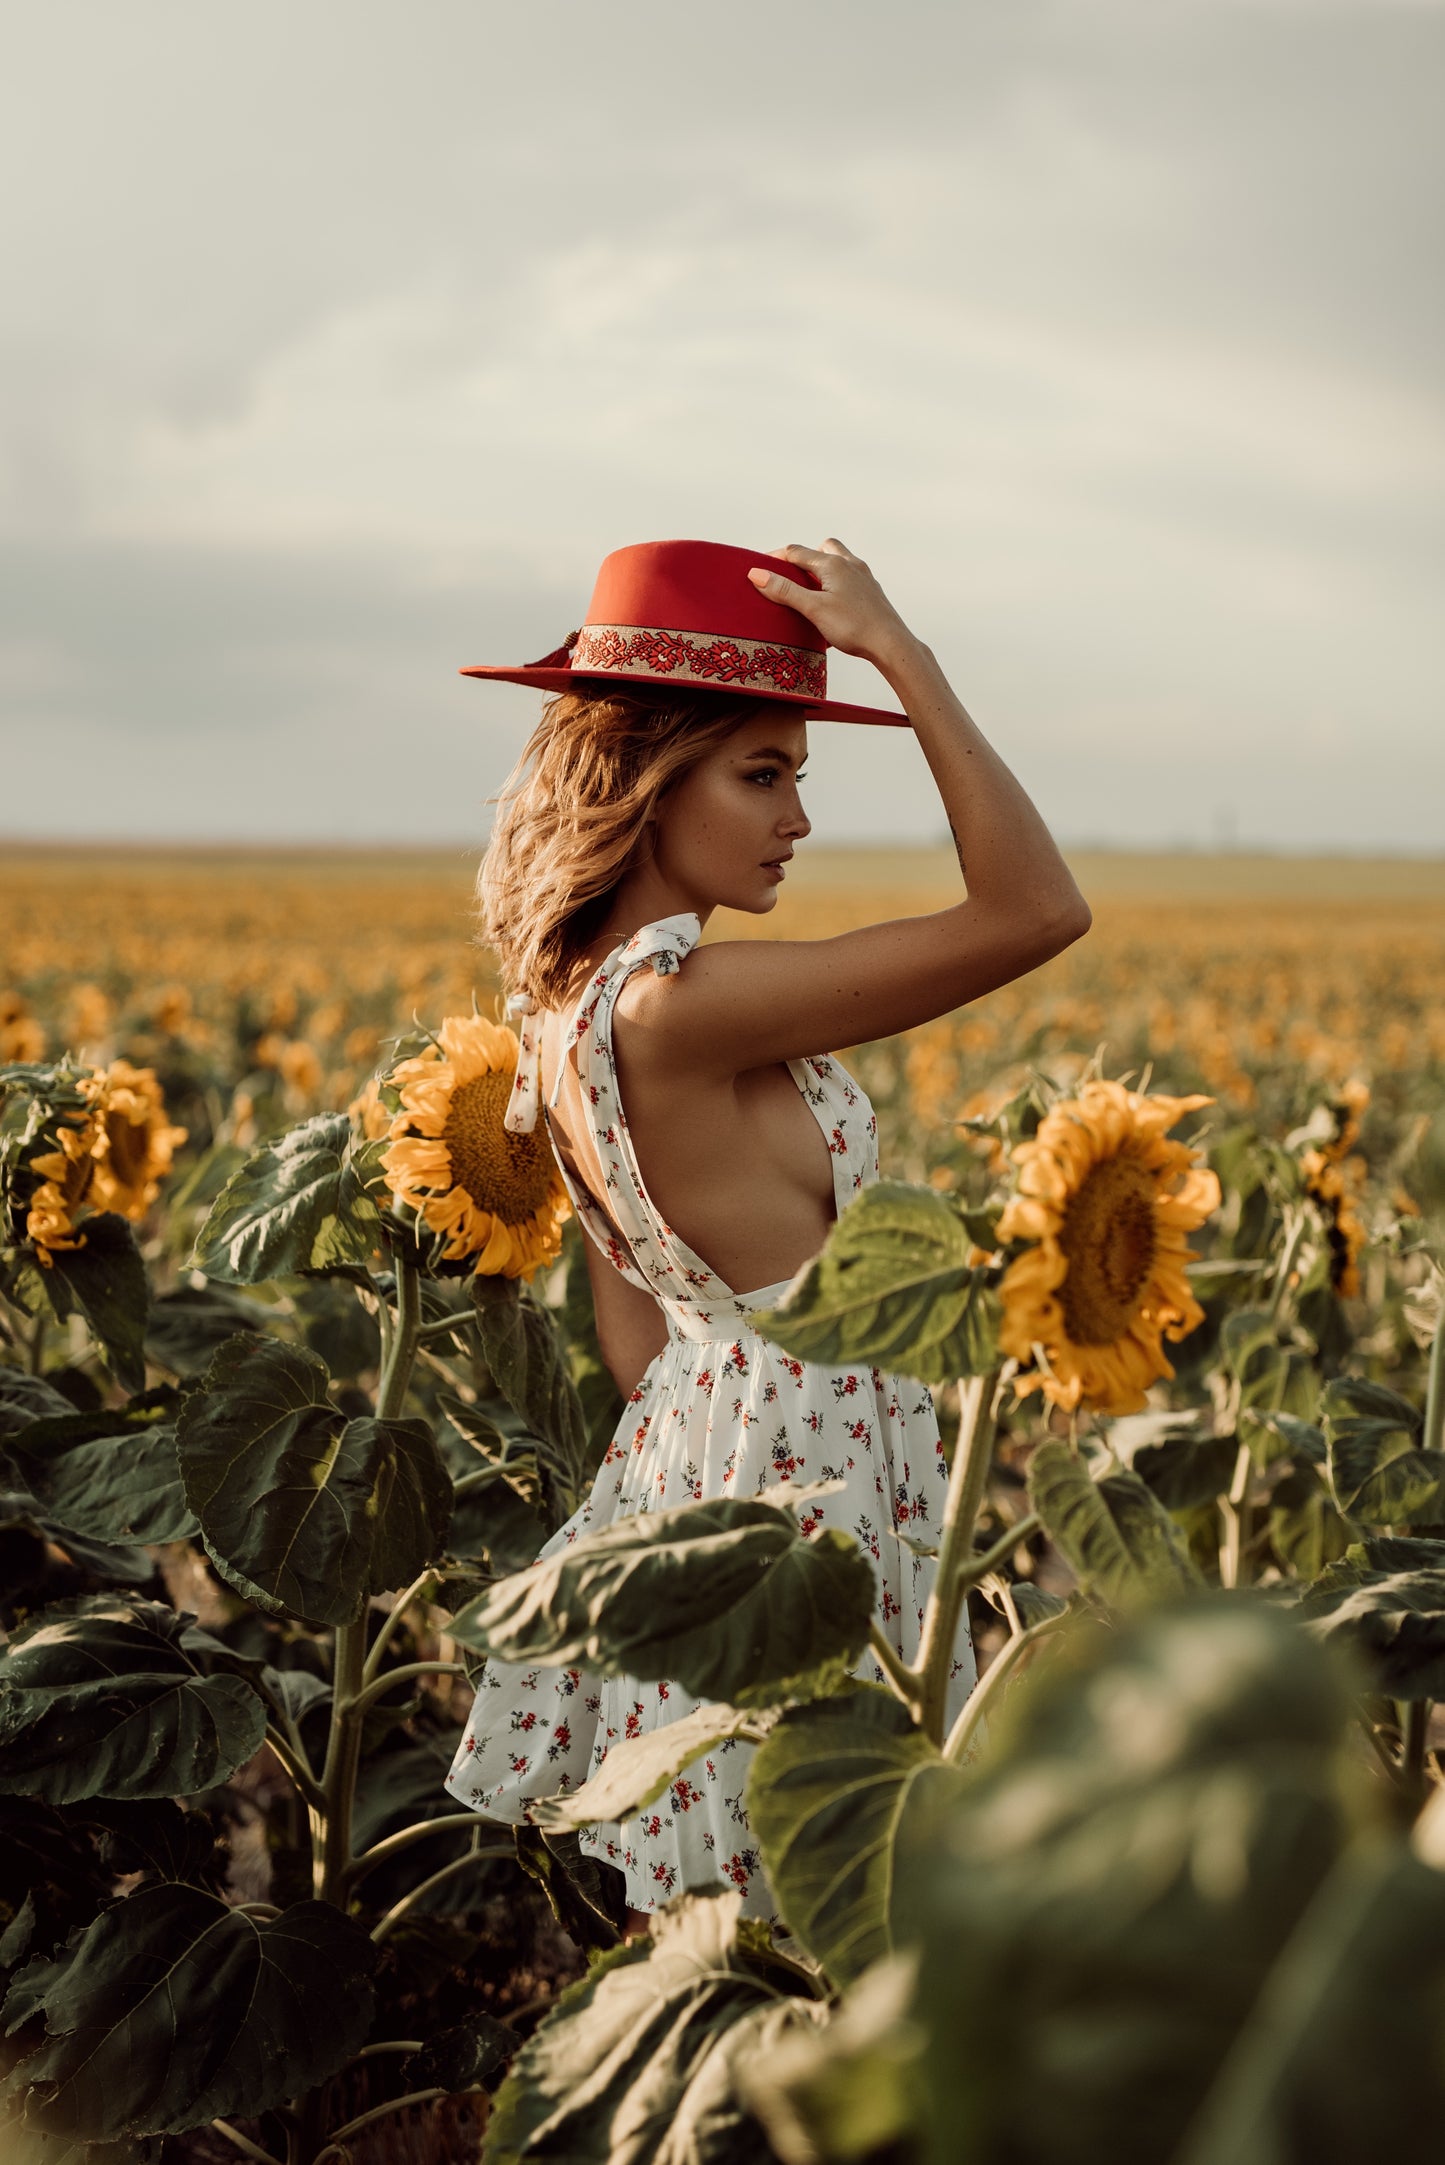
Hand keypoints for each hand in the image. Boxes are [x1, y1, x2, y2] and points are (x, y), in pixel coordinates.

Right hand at [746, 538, 914, 668]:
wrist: (890, 644)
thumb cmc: (854, 627)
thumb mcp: (813, 608)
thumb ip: (785, 591)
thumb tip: (757, 574)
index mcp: (833, 564)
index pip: (797, 552)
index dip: (776, 558)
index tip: (760, 568)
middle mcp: (850, 564)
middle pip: (822, 549)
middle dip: (805, 558)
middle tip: (791, 576)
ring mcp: (864, 577)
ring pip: (839, 562)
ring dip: (823, 569)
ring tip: (812, 589)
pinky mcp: (871, 592)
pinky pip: (850, 578)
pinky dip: (837, 583)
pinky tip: (833, 604)